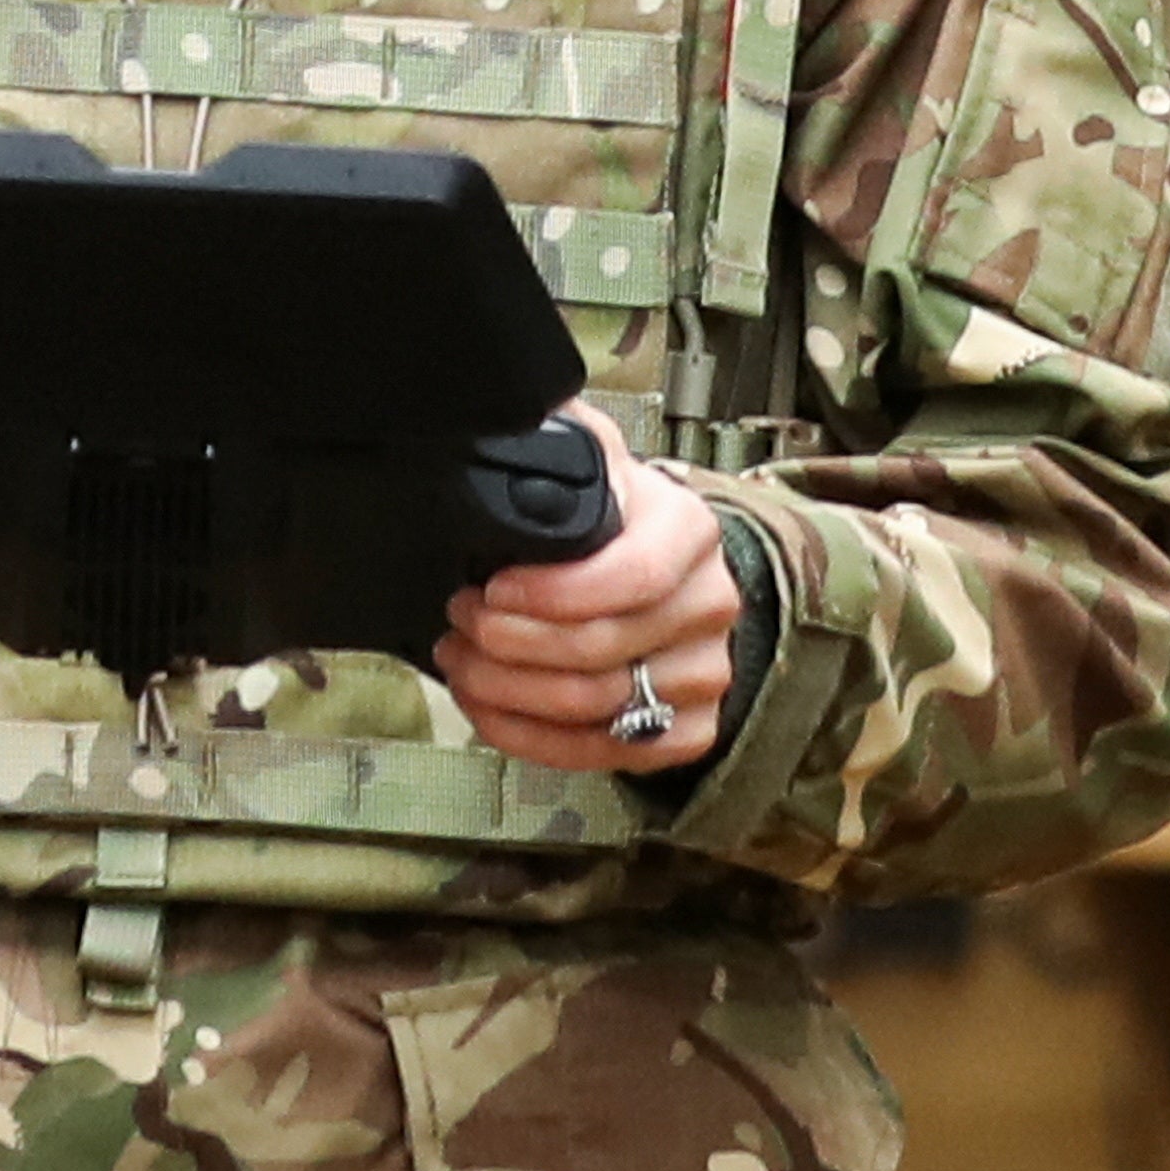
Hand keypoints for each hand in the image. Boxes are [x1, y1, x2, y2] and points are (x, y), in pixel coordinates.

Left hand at [434, 403, 738, 772]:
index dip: (553, 593)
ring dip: (507, 689)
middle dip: (508, 641)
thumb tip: (512, 416)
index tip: (491, 588)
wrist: (655, 568)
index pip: (633, 575)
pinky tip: (488, 705)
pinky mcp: (686, 731)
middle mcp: (710, 604)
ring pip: (595, 707)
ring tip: (461, 657)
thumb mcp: (585, 453)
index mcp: (689, 531)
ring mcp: (704, 674)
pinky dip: (530, 737)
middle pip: (601, 649)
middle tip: (458, 619)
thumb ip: (557, 434)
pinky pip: (604, 754)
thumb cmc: (605, 511)